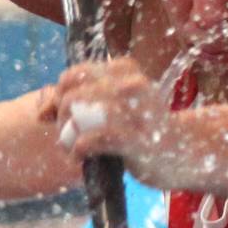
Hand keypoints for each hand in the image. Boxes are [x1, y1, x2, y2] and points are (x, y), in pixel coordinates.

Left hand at [43, 58, 181, 176]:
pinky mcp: (136, 139)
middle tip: (69, 136)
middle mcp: (131, 84)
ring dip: (68, 135)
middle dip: (62, 118)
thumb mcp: (115, 107)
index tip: (59, 115)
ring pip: (78, 114)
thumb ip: (80, 102)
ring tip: (76, 149)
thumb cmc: (144, 130)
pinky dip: (78, 149)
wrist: (186, 152)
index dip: (60, 94)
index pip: (75, 74)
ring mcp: (136, 111)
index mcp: (126, 70)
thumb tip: (41, 113)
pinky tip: (82, 157)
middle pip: (72, 94)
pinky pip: (90, 139)